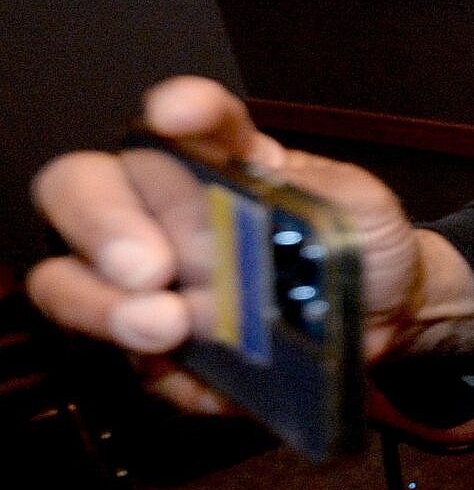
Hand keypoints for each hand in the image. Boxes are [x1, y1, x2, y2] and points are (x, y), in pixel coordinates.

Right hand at [26, 76, 473, 412]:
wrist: (390, 315)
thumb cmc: (364, 241)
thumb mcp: (362, 205)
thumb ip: (327, 195)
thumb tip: (276, 204)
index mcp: (214, 157)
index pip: (186, 119)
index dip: (178, 109)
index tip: (177, 116)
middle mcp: (158, 209)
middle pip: (79, 191)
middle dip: (99, 223)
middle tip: (148, 266)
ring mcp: (149, 283)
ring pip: (68, 283)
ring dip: (100, 306)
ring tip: (164, 325)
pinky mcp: (164, 352)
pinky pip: (138, 368)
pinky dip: (167, 375)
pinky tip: (206, 381)